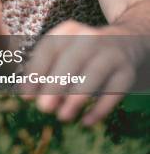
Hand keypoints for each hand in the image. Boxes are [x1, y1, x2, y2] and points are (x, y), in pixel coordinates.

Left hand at [23, 20, 143, 124]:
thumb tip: (27, 96)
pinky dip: (100, 108)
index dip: (36, 72)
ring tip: (62, 117)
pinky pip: (115, 92)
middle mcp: (90, 38)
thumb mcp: (61, 52)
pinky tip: (86, 121)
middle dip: (56, 85)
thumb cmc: (79, 53)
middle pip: (72, 61)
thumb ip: (43, 72)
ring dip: (76, 98)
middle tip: (43, 108)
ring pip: (94, 75)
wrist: (124, 42)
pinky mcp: (127, 71)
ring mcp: (111, 53)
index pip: (49, 49)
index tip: (26, 96)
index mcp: (68, 31)